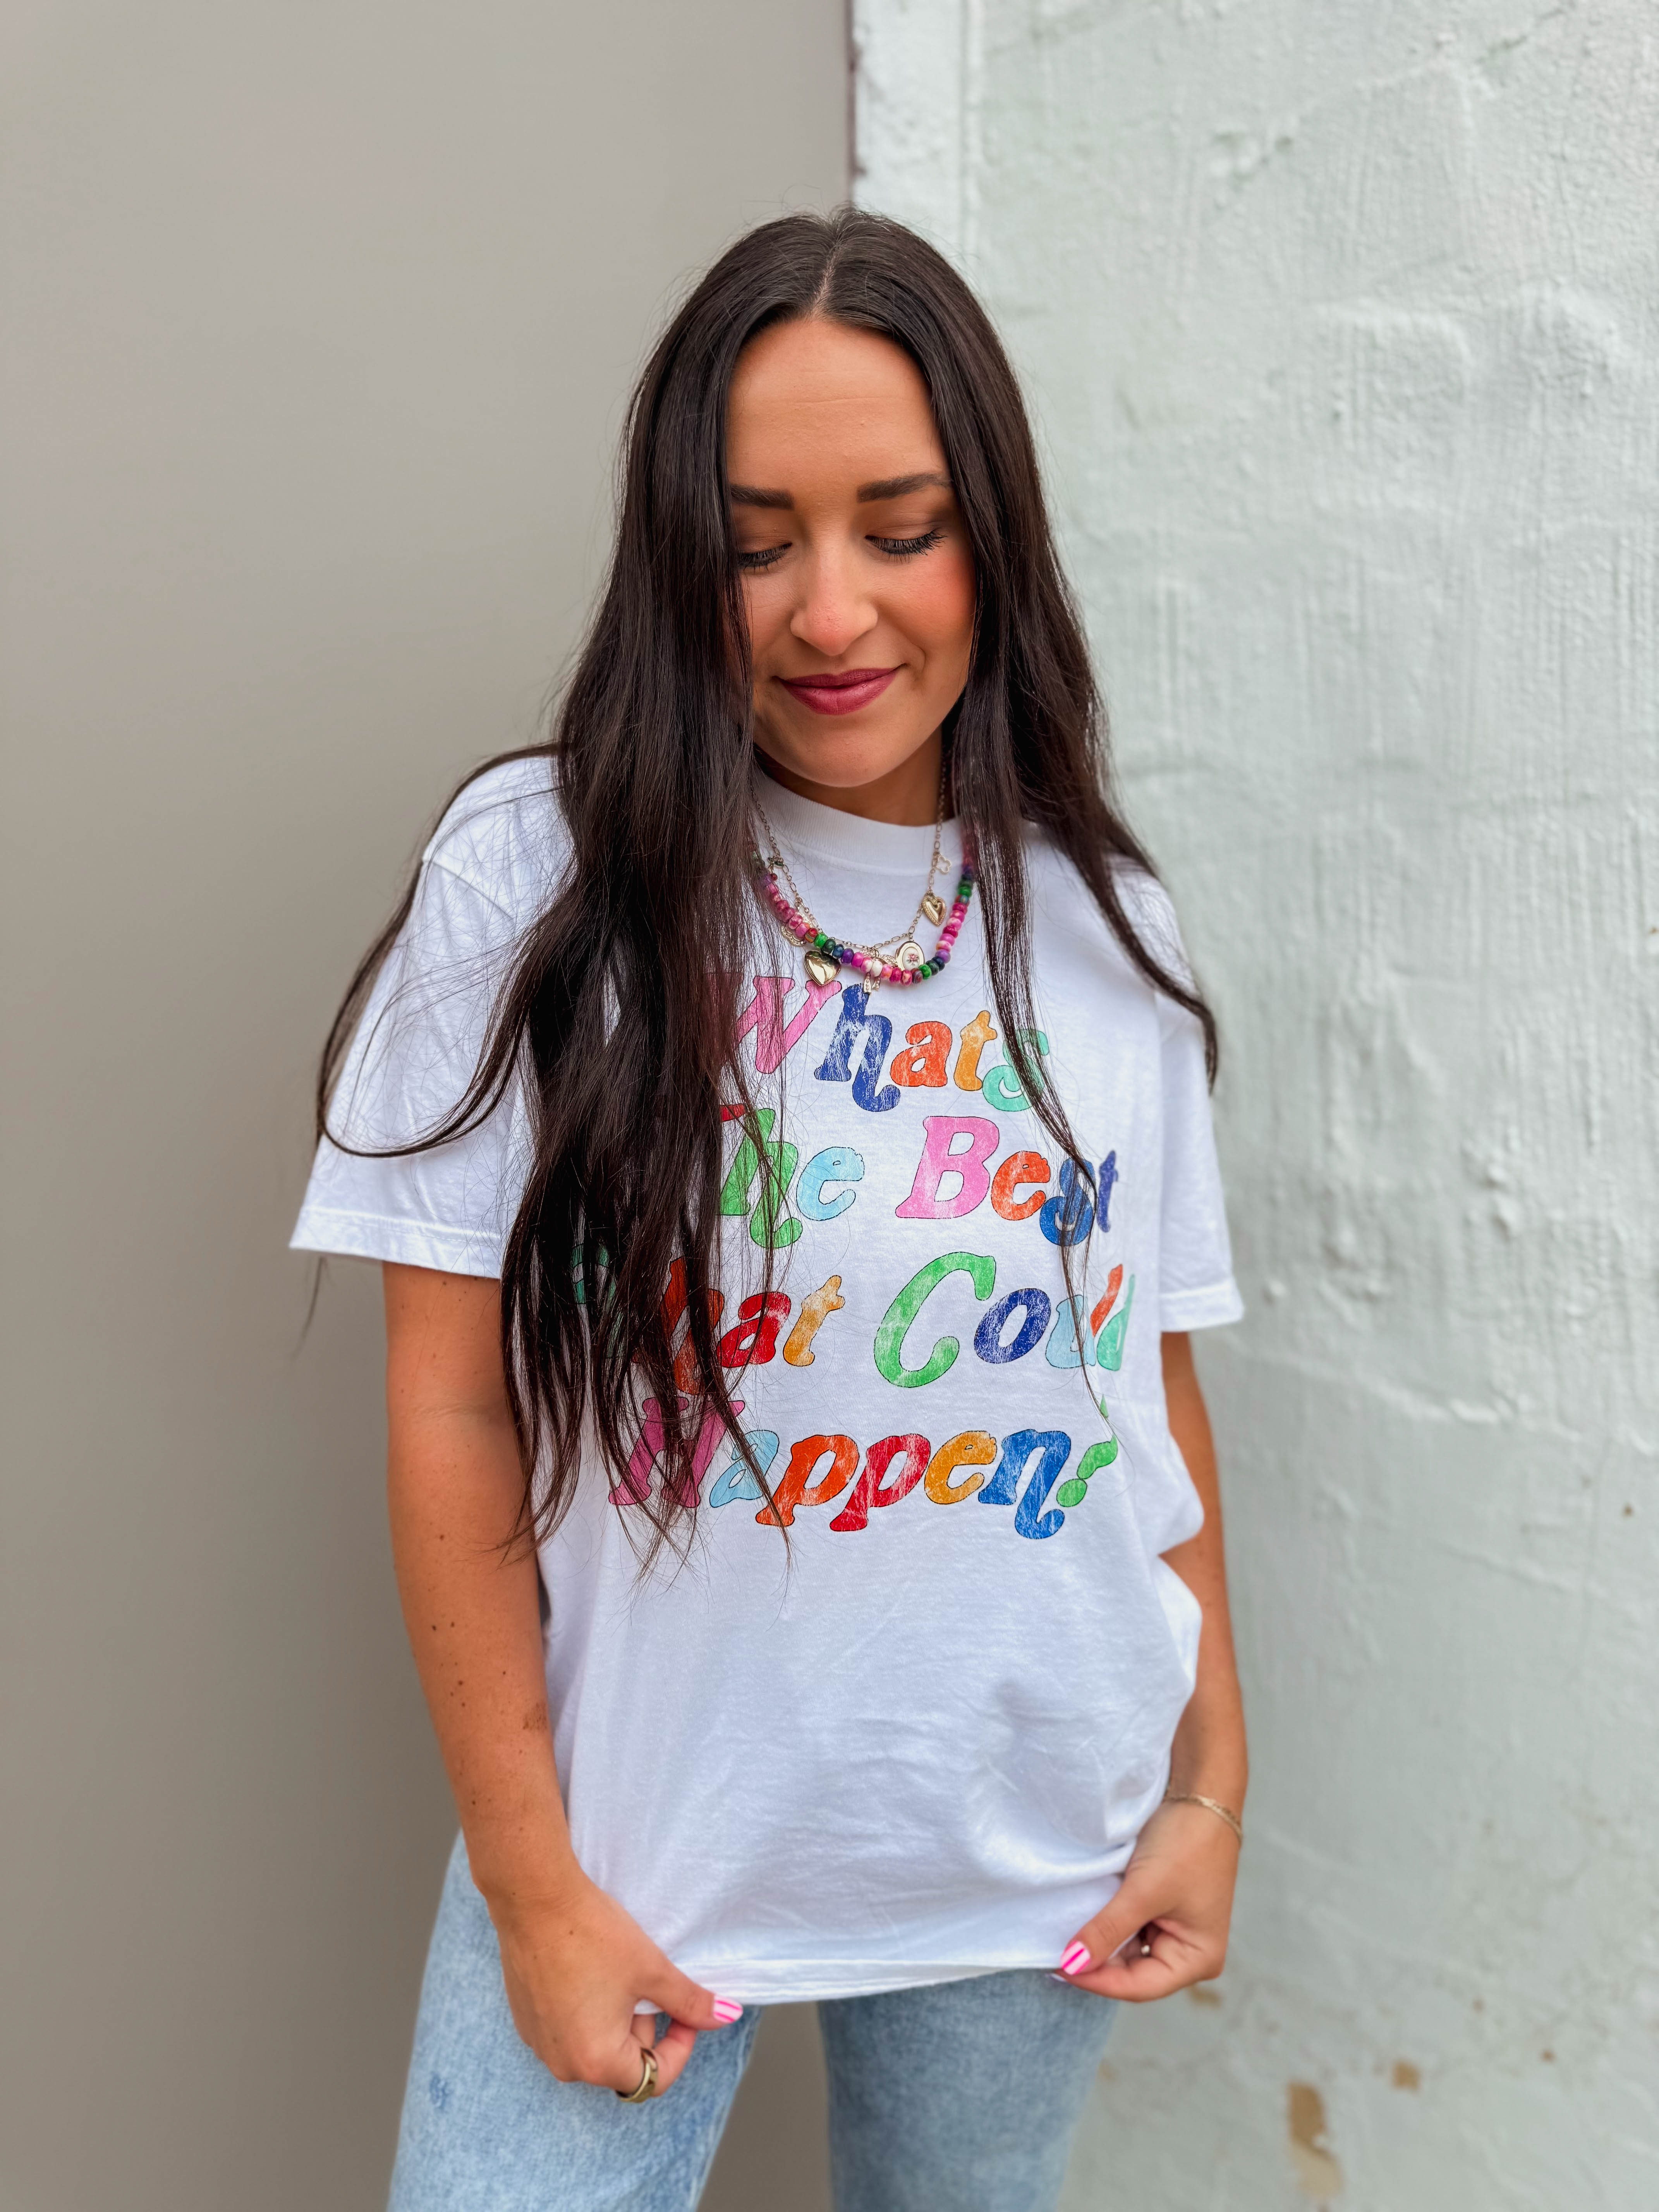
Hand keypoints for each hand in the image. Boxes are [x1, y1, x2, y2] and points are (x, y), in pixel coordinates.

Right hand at [487, 1869, 741, 2093]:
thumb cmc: (593, 1936)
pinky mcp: (527, 2021)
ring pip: (596, 2043)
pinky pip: (569, 2029)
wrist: (534, 1899)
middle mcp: (562, 2064)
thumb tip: (726, 2016)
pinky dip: (588, 2009)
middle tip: (646, 1978)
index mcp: (595, 2063)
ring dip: (617, 2016)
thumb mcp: (652, 1970)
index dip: (680, 2045)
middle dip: (645, 2025)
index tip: (685, 2010)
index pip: (653, 2079)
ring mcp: (539, 2044)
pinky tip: (589, 1970)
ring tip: (618, 1971)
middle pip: (623, 2061)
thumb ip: (690, 2002)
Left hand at [1056, 1797, 1239, 2002]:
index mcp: (1198, 1959)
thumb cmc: (1186, 1845)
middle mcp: (1189, 1952)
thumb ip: (1107, 1930)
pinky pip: (1129, 1927)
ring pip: (1127, 1950)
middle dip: (1096, 1961)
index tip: (1057, 1968)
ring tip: (1065, 1934)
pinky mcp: (1162, 1909)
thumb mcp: (1143, 1892)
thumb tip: (1072, 1964)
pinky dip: (1107, 1923)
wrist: (1201, 1795)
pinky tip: (1084, 1915)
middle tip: (1053, 1953)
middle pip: (1133, 1972)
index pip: (1139, 1986)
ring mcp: (1175, 1930)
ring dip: (1100, 1941)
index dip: (1097, 1980)